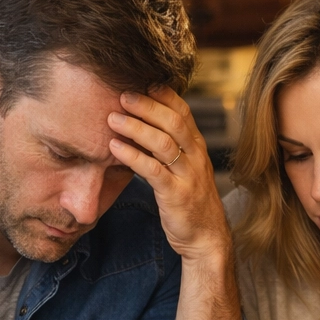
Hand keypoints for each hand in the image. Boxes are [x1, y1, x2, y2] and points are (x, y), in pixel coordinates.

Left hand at [107, 87, 228, 264]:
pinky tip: (114, 148)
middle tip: (121, 95)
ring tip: (112, 119)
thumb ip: (169, 147)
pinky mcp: (176, 195)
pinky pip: (153, 171)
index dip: (164, 95)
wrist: (207, 238)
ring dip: (136, 128)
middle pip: (174, 123)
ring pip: (164, 144)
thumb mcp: (185, 168)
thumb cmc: (190, 201)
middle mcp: (196, 158)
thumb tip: (140, 123)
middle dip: (147, 106)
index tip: (141, 81)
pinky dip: (132, 157)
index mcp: (197, 148)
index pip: (184, 113)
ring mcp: (188, 176)